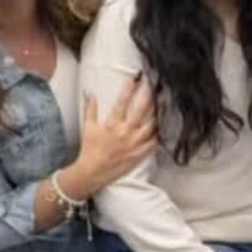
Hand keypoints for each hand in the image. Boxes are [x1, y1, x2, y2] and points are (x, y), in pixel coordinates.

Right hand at [71, 74, 155, 190]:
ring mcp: (134, 144)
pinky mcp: (138, 155)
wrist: (92, 173)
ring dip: (157, 115)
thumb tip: (90, 93)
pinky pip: (152, 144)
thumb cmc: (89, 151)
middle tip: (156, 87)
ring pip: (150, 126)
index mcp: (113, 125)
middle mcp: (125, 133)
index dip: (129, 88)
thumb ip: (90, 109)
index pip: (122, 102)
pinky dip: (158, 136)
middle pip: (141, 111)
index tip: (135, 78)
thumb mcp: (88, 128)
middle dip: (149, 97)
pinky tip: (163, 129)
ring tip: (163, 105)